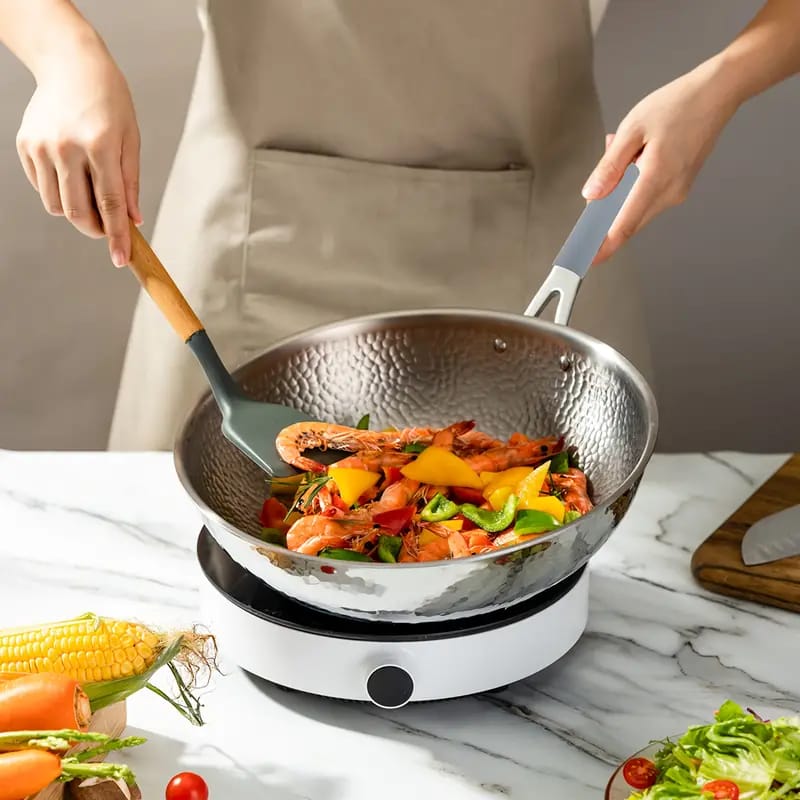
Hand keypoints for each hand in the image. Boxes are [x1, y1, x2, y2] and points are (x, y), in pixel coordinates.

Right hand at [15, 35, 140, 266]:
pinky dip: (58, 192)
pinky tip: (70, 172)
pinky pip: (43, 188)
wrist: (70, 65)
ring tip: (89, 191)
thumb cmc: (110, 103)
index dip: (116, 236)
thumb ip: (130, 183)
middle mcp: (66, 147)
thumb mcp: (131, 140)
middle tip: (106, 229)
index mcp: (100, 146)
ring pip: (57, 205)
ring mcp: (41, 147)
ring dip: (76, 211)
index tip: (121, 260)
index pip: (110, 204)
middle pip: (78, 212)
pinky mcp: (25, 145)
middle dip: (95, 229)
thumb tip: (132, 221)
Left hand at [582, 59, 740, 264]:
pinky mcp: (680, 187)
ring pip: (637, 208)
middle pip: (628, 220)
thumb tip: (592, 195)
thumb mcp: (631, 130)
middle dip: (606, 209)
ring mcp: (678, 192)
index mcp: (655, 179)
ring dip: (621, 191)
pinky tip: (636, 156)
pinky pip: (648, 197)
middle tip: (597, 184)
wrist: (717, 93)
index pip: (624, 225)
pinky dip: (634, 185)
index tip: (587, 258)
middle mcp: (670, 192)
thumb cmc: (677, 105)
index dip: (603, 246)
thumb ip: (609, 166)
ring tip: (624, 151)